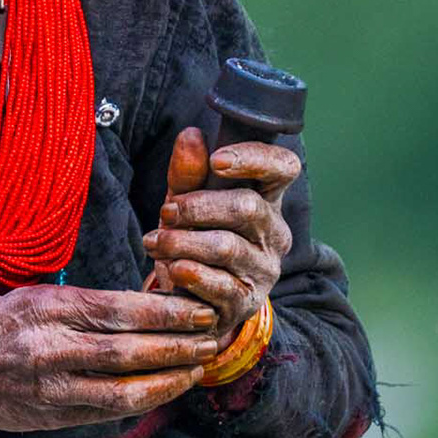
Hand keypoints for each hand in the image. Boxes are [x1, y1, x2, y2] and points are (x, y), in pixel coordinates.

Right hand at [0, 283, 223, 437]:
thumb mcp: (31, 296)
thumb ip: (82, 302)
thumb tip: (143, 303)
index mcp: (47, 309)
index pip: (120, 309)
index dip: (167, 312)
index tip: (199, 309)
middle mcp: (50, 349)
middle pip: (129, 351)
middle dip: (178, 346)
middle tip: (213, 338)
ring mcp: (51, 388)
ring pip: (124, 389)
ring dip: (168, 381)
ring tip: (198, 369)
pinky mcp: (53, 416)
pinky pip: (108, 411)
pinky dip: (142, 401)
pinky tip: (165, 390)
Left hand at [141, 126, 297, 345]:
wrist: (195, 301)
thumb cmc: (195, 241)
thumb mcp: (186, 204)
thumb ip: (188, 174)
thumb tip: (191, 136)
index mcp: (266, 199)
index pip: (283, 168)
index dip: (255, 159)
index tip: (217, 161)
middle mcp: (274, 233)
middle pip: (247, 207)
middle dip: (199, 207)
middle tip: (167, 212)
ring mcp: (263, 269)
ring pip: (227, 247)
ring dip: (184, 242)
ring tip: (155, 242)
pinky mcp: (246, 302)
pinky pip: (220, 286)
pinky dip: (193, 275)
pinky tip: (173, 269)